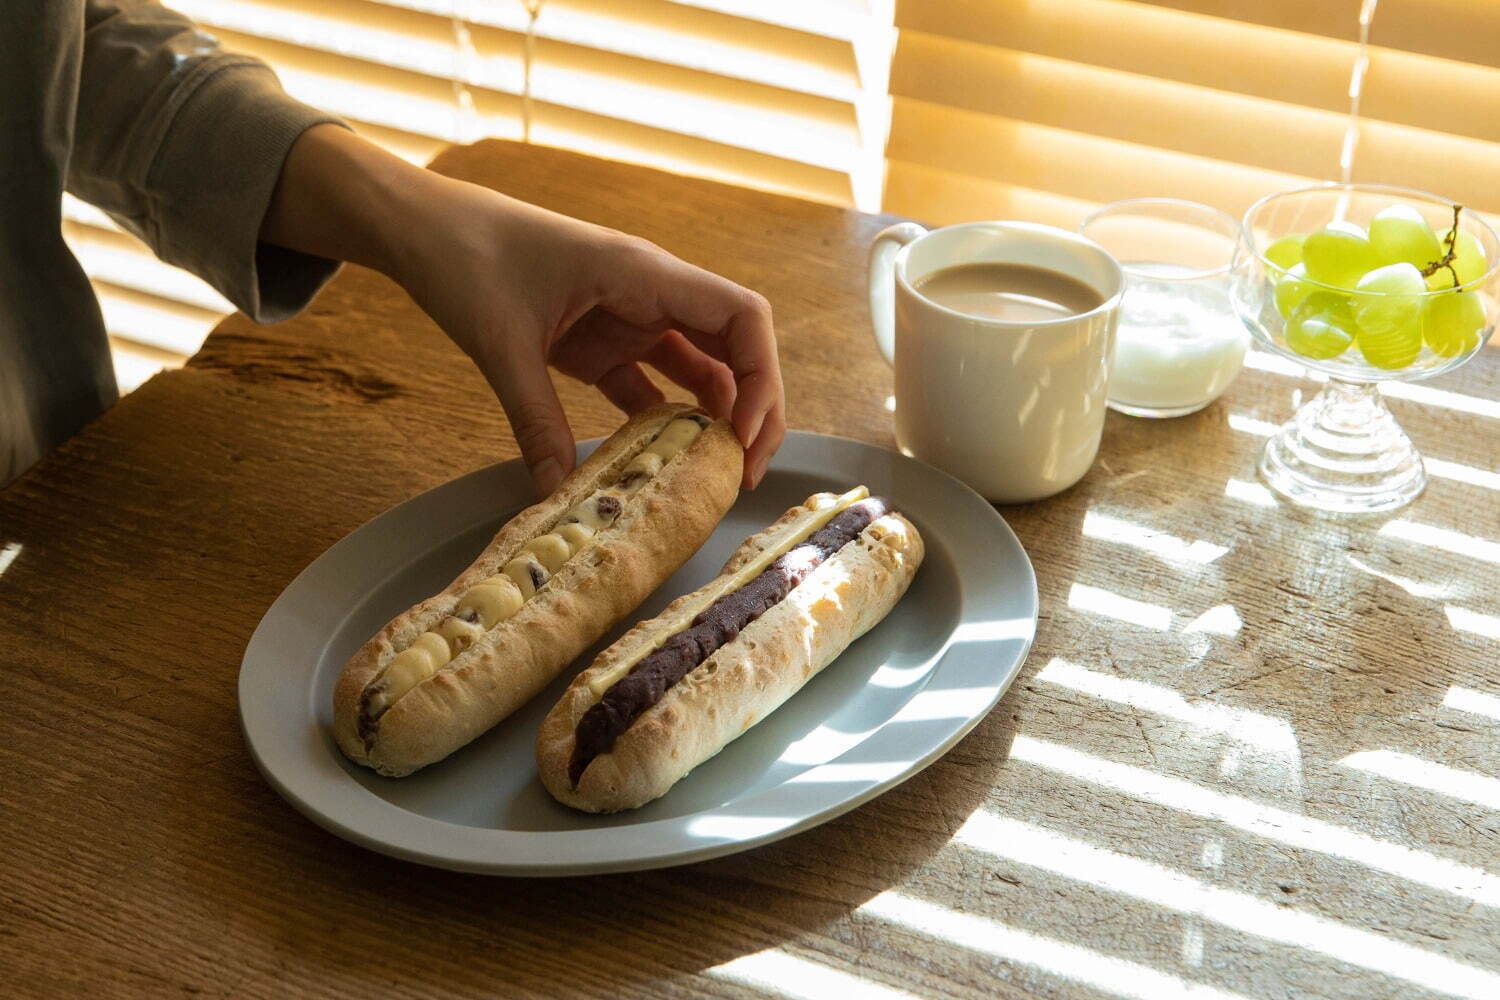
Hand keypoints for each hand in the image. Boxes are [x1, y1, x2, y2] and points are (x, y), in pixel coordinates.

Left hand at [261, 126, 784, 494]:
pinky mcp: (602, 341)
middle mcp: (651, 294)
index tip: (746, 435)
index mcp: (644, 274)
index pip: (741, 317)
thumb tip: (557, 492)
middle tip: (743, 474)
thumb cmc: (468, 257)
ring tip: (714, 478)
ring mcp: (629, 317)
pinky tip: (658, 465)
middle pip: (734, 349)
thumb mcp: (502, 342)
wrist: (425, 228)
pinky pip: (649, 385)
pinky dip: (661, 423)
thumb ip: (534, 419)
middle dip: (751, 409)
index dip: (762, 377)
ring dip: (713, 419)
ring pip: (699, 369)